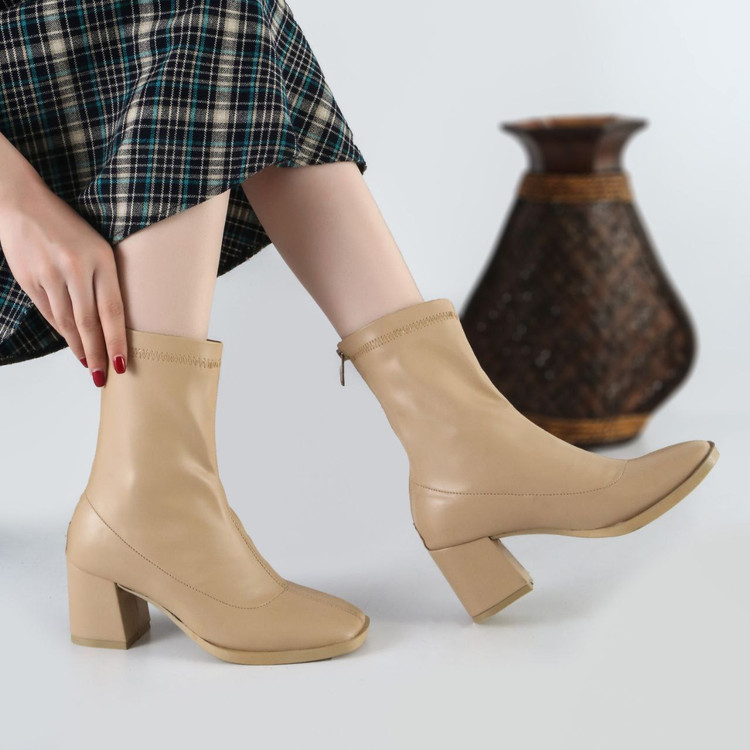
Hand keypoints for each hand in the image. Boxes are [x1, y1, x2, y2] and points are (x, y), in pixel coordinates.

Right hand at [0, 174, 127, 385]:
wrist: (21, 203)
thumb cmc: (67, 227)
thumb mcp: (97, 246)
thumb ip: (104, 279)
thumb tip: (112, 322)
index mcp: (101, 258)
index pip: (112, 310)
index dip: (117, 341)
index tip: (122, 364)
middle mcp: (75, 268)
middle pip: (89, 322)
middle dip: (97, 353)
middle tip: (103, 376)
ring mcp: (49, 274)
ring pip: (66, 322)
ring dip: (78, 347)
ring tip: (89, 365)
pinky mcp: (29, 279)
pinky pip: (49, 313)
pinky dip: (61, 331)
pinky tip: (71, 343)